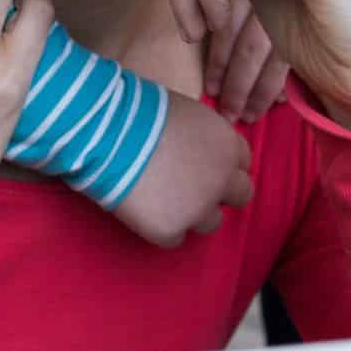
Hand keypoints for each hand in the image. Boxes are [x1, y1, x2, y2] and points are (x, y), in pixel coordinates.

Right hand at [112, 92, 253, 247]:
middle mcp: (223, 180)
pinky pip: (174, 237)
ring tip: (162, 199)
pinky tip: (143, 209)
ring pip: (210, 222)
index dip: (222, 164)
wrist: (108, 134)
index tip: (203, 164)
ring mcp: (199, 209)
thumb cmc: (141, 112)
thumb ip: (203, 137)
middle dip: (220, 193)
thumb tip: (196, 149)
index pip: (242, 163)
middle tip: (191, 188)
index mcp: (228, 145)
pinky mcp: (171, 230)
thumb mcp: (187, 114)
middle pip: (240, 196)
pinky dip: (161, 227)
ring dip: (193, 213)